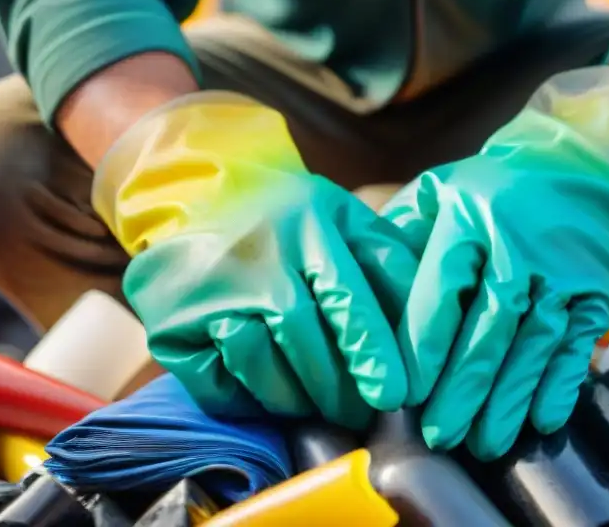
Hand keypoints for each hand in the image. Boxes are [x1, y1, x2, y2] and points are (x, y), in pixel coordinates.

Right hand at [93, 92, 417, 429]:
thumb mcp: (341, 216)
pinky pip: (218, 385)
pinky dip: (249, 401)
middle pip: (303, 339)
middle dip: (339, 387)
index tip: (395, 394)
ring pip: (261, 368)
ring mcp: (207, 293)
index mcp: (308, 225)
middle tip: (362, 411)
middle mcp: (255, 258)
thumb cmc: (285, 215)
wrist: (191, 196)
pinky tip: (271, 395)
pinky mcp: (171, 326)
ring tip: (321, 406)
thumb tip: (436, 315)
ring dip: (298, 399)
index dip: (372, 350)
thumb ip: (388, 258)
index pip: (345, 295)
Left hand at [381, 68, 608, 458]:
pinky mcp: (598, 292)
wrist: (591, 166)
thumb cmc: (500, 188)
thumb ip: (403, 232)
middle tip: (439, 436)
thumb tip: (359, 281)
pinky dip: (559, 384)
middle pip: (487, 327)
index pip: (441, 290)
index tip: (402, 393)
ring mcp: (564, 272)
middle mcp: (520, 246)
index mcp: (470, 219)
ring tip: (484, 443)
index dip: (422, 347)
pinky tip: (541, 420)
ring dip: (507, 399)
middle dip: (462, 388)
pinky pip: (576, 344)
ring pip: (531, 344)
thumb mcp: (445, 190)